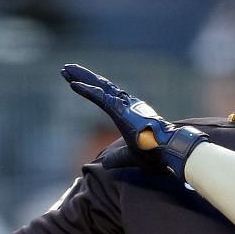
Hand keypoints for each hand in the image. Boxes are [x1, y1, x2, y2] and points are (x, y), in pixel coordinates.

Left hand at [61, 63, 207, 180]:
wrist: (169, 153)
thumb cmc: (155, 155)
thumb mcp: (129, 157)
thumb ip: (117, 157)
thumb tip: (105, 164)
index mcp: (130, 113)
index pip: (107, 98)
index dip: (92, 89)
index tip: (76, 83)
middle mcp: (128, 105)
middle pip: (101, 87)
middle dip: (84, 77)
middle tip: (67, 69)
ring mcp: (125, 106)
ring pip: (99, 87)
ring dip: (81, 78)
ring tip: (65, 70)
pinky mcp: (121, 110)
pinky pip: (100, 97)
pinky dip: (86, 90)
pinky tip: (73, 84)